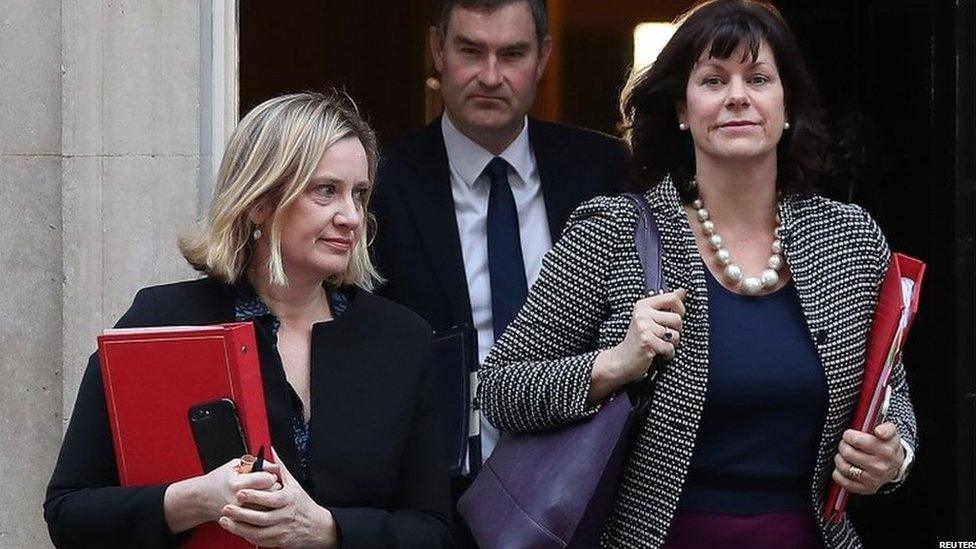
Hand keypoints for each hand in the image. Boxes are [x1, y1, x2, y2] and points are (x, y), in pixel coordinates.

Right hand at [163, 458, 279, 532]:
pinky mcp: (241, 521)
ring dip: (268, 499)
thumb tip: (275, 466)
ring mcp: (240, 513)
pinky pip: (260, 515)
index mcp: (238, 484)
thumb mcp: (236, 464)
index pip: (268, 479)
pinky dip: (261, 508)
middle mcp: (239, 500)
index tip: (268, 475)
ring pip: (268, 506)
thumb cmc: (219, 479)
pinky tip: (256, 503)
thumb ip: (258, 463)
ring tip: (261, 492)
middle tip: (265, 484)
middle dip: (272, 487)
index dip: (271, 475)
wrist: (202, 498)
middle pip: (271, 493)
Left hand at [219, 447, 336, 548]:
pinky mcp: (278, 541)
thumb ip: (279, 468)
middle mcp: (285, 516)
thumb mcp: (294, 484)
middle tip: (226, 507)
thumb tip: (271, 451)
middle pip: (261, 517)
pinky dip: (247, 536)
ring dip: (239, 527)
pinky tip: (237, 529)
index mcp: (289, 500)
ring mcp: (282, 530)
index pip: (270, 498)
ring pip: (258, 532)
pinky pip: (260, 540)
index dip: (254, 496)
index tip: (240, 492)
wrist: (316, 527)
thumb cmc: (302, 504)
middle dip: (241, 513)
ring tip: (225, 520)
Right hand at [589, 289, 686, 401]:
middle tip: (663, 337)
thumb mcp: (649, 318)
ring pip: (675, 335)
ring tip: (659, 345)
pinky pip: (670, 348)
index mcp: (643, 305)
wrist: (621, 360)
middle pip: (677, 318)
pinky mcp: (647, 342)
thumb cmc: (637, 340)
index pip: (672, 298)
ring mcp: (644, 328)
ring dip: (671, 344)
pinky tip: (657, 353)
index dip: (681, 309)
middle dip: (676, 331)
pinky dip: (667, 354)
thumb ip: (665, 304)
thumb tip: (682, 291)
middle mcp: (642, 314)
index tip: (676, 317)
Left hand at [831, 422, 904, 494]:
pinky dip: (839, 473)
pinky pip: (844, 482)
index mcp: (886, 451)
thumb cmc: (888, 446)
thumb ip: (886, 428)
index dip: (849, 435)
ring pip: (844, 467)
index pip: (856, 440)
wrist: (895, 466)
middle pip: (847, 453)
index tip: (850, 435)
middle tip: (846, 444)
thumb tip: (879, 431)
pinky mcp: (866, 488)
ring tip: (845, 455)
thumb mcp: (891, 433)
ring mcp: (873, 479)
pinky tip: (844, 466)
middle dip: (843, 445)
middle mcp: (880, 467)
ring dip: (840, 459)